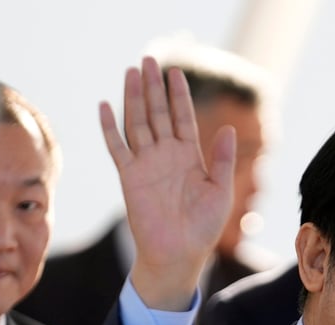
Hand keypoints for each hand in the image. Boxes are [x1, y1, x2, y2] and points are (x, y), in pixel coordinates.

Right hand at [100, 56, 235, 309]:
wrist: (178, 255)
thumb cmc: (203, 229)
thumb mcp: (221, 191)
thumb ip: (222, 159)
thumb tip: (228, 128)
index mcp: (190, 158)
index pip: (183, 118)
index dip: (179, 95)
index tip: (174, 72)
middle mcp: (166, 156)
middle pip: (158, 114)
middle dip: (154, 87)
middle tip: (148, 59)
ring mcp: (146, 165)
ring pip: (137, 123)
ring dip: (133, 98)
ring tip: (131, 72)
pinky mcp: (129, 177)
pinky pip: (117, 148)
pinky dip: (110, 127)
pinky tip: (105, 105)